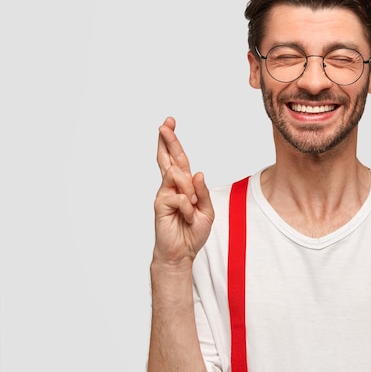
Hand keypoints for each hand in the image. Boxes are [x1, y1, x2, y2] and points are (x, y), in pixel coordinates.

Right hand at [152, 116, 213, 266]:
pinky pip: (180, 197)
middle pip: (169, 158)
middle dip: (168, 140)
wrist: (181, 252)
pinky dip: (189, 208)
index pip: (178, 158)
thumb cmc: (193, 231)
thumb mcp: (206, 210)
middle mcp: (172, 186)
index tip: (169, 123)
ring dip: (190, 190)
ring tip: (192, 206)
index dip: (173, 141)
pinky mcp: (160, 205)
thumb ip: (202, 192)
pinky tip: (187, 216)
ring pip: (177, 176)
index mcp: (184, 184)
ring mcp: (165, 194)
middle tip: (165, 124)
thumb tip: (197, 173)